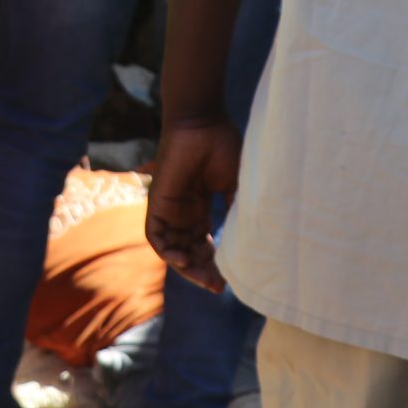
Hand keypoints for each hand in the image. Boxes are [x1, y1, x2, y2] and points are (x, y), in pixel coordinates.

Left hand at [146, 119, 242, 291]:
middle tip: (218, 286)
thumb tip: (251, 239)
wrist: (202, 121)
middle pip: (189, 252)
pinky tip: (182, 261)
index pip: (204, 245)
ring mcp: (169, 208)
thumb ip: (238, 209)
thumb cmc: (221, 145)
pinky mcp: (157, 202)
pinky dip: (166, 251)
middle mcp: (183, 212)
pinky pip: (156, 235)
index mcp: (201, 208)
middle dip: (202, 272)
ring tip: (204, 279)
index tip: (228, 281)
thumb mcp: (236, 184)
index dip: (214, 264)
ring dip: (186, 267)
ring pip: (172, 249)